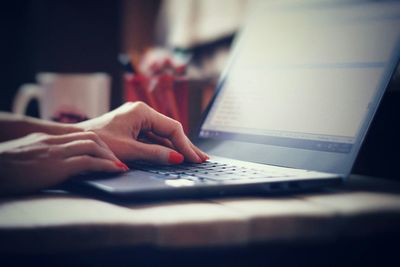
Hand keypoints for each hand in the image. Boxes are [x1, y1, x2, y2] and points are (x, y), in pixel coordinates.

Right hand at [0, 131, 127, 194]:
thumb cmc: (4, 167)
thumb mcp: (25, 155)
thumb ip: (41, 153)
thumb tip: (52, 161)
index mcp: (47, 139)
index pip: (79, 134)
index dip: (97, 143)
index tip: (106, 152)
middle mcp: (54, 141)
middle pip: (90, 137)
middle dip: (107, 148)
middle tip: (117, 160)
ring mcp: (56, 152)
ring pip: (93, 146)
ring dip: (110, 156)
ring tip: (119, 166)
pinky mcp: (57, 165)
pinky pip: (88, 161)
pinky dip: (105, 165)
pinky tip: (115, 170)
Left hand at [78, 102, 207, 163]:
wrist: (76, 141)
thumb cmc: (98, 143)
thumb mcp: (128, 150)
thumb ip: (154, 154)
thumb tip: (178, 158)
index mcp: (142, 112)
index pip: (172, 128)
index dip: (185, 145)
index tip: (194, 159)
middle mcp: (142, 112)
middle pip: (170, 130)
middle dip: (185, 145)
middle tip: (202, 159)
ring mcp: (138, 120)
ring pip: (163, 135)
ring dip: (176, 148)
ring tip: (193, 159)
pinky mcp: (133, 128)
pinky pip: (153, 138)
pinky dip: (164, 148)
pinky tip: (174, 156)